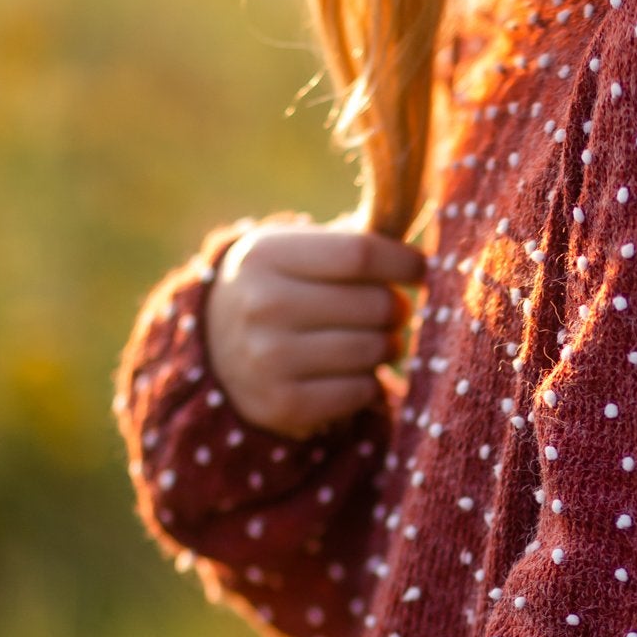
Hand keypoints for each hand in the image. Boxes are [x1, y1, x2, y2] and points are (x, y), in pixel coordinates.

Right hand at [205, 215, 425, 438]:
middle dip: (397, 309)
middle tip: (394, 312)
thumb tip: (413, 232)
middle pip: (373, 304)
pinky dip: (370, 383)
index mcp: (265, 255)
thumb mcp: (297, 251)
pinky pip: (362, 391)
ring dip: (388, 347)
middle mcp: (261, 305)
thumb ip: (352, 240)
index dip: (402, 262)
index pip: (359, 254)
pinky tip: (353, 373)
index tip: (419, 269)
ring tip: (376, 341)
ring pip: (372, 349)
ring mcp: (268, 358)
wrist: (216, 349)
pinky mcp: (283, 404)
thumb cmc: (280, 288)